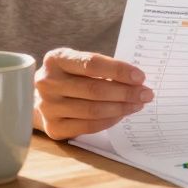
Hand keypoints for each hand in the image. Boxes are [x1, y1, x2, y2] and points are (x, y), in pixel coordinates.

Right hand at [33, 48, 153, 139]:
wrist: (41, 98)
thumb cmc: (69, 77)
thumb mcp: (77, 64)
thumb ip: (101, 67)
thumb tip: (136, 80)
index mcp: (55, 59)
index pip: (91, 64)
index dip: (118, 70)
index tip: (140, 77)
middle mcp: (47, 83)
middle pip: (94, 89)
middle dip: (125, 92)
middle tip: (146, 93)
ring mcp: (48, 107)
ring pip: (93, 110)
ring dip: (121, 108)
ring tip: (137, 104)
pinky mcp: (53, 127)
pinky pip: (88, 126)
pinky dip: (109, 121)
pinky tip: (121, 115)